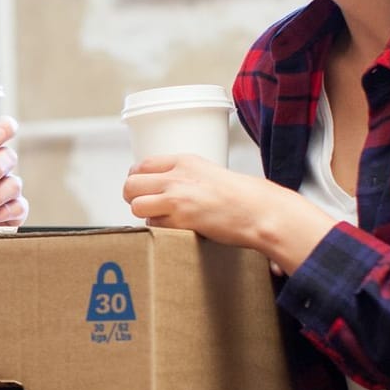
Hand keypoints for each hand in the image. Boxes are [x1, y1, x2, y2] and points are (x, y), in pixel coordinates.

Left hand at [123, 153, 334, 271]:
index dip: (137, 179)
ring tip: (161, 217)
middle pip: (131, 184)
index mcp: (183, 161)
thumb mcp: (207, 171)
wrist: (258, 211)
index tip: (141, 188)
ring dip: (145, 214)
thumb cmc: (239, 195)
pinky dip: (159, 228)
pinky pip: (153, 224)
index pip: (141, 165)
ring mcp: (176, 198)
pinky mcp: (180, 220)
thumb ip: (182, 174)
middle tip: (145, 204)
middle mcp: (176, 176)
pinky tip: (175, 227)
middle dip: (133, 197)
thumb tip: (159, 184)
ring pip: (136, 206)